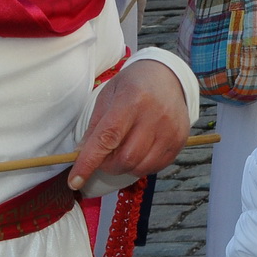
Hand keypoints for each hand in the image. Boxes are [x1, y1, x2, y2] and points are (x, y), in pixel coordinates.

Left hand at [70, 60, 189, 190]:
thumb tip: (81, 156)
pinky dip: (141, 166)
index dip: (90, 161)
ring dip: (125, 167)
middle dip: (108, 165)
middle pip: (126, 158)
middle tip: (104, 155)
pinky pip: (156, 167)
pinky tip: (139, 151)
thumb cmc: (132, 85)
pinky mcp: (180, 140)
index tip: (75, 180)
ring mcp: (171, 129)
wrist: (167, 76)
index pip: (108, 138)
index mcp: (132, 101)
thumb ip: (95, 128)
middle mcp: (155, 116)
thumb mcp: (107, 97)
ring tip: (123, 151)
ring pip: (140, 167)